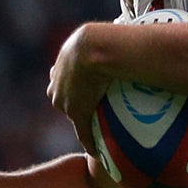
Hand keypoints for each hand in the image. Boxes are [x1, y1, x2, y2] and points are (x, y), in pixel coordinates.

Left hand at [46, 24, 109, 154]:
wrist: (94, 47)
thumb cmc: (101, 37)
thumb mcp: (99, 37)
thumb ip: (109, 42)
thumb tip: (130, 36)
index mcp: (60, 65)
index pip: (64, 80)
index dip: (75, 85)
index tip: (85, 90)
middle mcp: (57, 84)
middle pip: (64, 98)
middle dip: (74, 103)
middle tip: (91, 108)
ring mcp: (66, 100)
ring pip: (73, 114)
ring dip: (83, 121)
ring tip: (94, 131)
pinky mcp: (77, 112)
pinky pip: (82, 131)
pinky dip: (89, 141)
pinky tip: (97, 151)